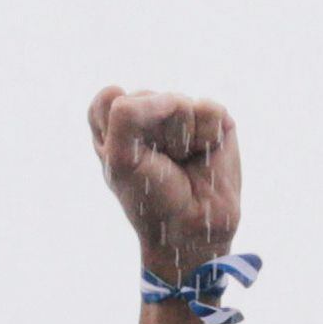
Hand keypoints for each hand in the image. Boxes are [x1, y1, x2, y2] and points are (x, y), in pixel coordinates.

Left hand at [89, 86, 242, 281]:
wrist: (190, 228)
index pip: (108, 99)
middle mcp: (148, 117)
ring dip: (179, 138)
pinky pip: (208, 109)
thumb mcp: (120, 159)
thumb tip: (170, 96)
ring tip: (182, 161)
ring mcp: (182, 117)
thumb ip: (126, 115)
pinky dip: (205, 136)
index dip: (117, 128)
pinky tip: (204, 154)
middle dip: (151, 134)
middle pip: (144, 96)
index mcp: (116, 125)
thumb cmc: (149, 198)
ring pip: (178, 101)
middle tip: (159, 164)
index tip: (125, 157)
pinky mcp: (214, 122)